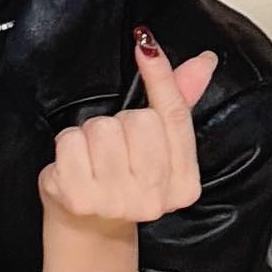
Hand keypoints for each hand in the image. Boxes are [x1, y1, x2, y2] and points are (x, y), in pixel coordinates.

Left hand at [38, 30, 217, 228]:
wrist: (89, 225)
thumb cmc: (122, 178)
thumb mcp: (157, 146)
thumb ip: (179, 101)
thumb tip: (205, 61)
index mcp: (184, 185)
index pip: (175, 117)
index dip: (160, 76)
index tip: (146, 46)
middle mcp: (155, 199)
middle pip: (138, 119)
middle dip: (120, 122)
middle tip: (115, 147)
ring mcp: (117, 201)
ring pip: (103, 127)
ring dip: (91, 134)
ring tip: (94, 158)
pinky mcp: (80, 197)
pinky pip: (71, 141)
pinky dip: (67, 144)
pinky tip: (75, 165)